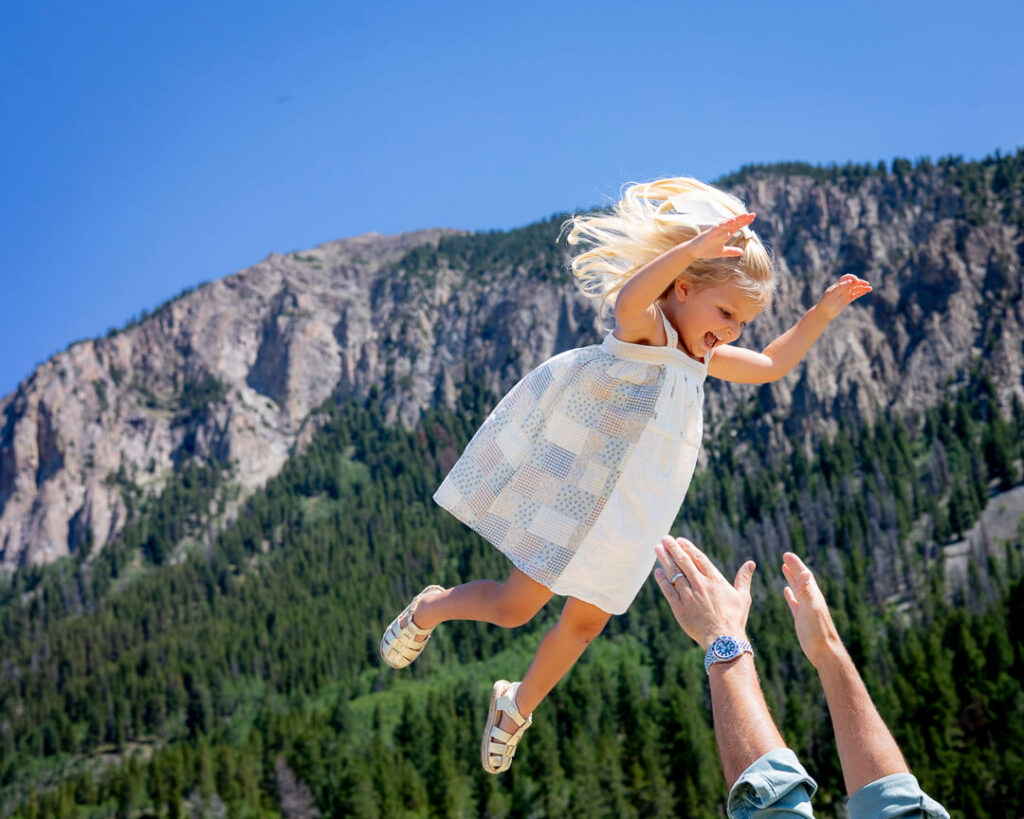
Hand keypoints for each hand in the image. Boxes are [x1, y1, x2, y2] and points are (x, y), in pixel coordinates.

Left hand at [654, 536, 755, 649]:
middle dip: (673, 548)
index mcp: (715, 580)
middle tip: (665, 538)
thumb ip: (744, 578)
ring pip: (674, 573)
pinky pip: (668, 591)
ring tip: (658, 548)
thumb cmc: (734, 619)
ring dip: (665, 560)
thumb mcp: (742, 597)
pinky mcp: (679, 608)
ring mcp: (689, 596)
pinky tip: (657, 572)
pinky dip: (662, 580)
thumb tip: (751, 563)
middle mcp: (700, 585)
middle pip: (683, 562)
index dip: (688, 548)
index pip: (699, 558)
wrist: (723, 640)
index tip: (679, 540)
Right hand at [679, 213, 756, 261]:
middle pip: (734, 223)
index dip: (744, 222)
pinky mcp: (709, 234)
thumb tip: (742, 252)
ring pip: (726, 224)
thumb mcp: (722, 252)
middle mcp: (721, 231)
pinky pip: (717, 230)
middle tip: (753, 214)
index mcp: (725, 234)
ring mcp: (715, 232)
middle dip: (743, 219)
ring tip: (743, 216)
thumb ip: (731, 251)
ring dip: (735, 220)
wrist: (694, 252)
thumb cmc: (707, 250)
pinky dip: (723, 227)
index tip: (752, 218)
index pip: (737, 226)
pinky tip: (730, 225)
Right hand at [781, 552, 845, 667]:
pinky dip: (790, 595)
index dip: (796, 564)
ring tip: (784, 568)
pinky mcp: (801, 618)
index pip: (804, 575)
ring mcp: (806, 609)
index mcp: (813, 595)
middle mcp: (810, 600)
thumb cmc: (819, 631)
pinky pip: (794, 602)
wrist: (824, 651)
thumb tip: (804, 572)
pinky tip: (786, 591)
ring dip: (791, 578)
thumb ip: (807, 592)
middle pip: (800, 579)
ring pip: (797, 589)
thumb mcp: (812, 609)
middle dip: (793, 567)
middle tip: (785, 557)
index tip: (786, 554)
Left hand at [815, 274, 871, 319]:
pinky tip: (867, 290)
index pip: (847, 278)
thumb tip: (850, 281)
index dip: (852, 278)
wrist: (824, 312)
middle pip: (853, 283)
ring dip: (862, 287)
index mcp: (838, 285)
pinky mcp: (847, 300)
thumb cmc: (826, 302)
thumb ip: (841, 287)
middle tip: (866, 283)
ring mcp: (845, 294)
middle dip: (860, 282)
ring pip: (856, 289)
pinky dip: (861, 292)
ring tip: (870, 288)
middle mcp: (842, 288)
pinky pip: (856, 294)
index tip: (856, 281)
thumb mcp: (833, 294)